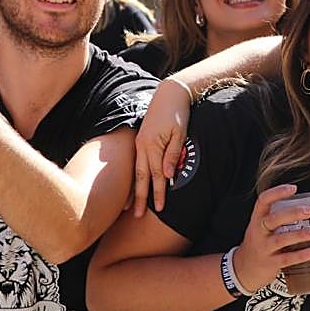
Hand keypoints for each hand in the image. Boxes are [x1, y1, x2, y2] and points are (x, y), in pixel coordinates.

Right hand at [132, 78, 191, 216]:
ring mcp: (139, 143)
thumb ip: (173, 155)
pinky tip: (133, 184)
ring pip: (136, 171)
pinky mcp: (140, 140)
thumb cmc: (178, 113)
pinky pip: (136, 163)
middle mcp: (143, 146)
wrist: (169, 94)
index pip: (157, 175)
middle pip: (141, 177)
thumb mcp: (180, 134)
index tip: (159, 209)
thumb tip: (168, 176)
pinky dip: (134, 176)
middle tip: (137, 216)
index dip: (158, 193)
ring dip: (133, 189)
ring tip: (129, 206)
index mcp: (153, 145)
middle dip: (140, 197)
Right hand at [233, 184, 309, 292]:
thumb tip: (305, 207)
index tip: (293, 188)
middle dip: (292, 214)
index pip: (263, 201)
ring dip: (300, 235)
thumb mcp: (261, 228)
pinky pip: (287, 259)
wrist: (243, 269)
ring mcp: (264, 248)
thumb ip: (278, 218)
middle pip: (273, 219)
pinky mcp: (270, 263)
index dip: (277, 193)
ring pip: (281, 239)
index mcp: (257, 219)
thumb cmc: (258, 244)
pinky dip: (302, 255)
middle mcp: (258, 232)